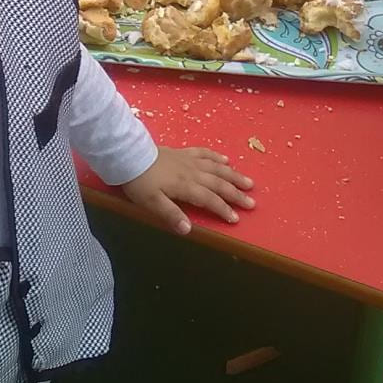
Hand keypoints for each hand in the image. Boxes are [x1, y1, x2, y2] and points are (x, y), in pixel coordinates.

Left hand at [121, 146, 254, 234]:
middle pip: (219, 183)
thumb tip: (189, 230)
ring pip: (216, 168)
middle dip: (236, 194)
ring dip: (233, 175)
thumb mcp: (151, 203)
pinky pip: (204, 153)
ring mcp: (188, 160)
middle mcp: (192, 172)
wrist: (130, 155)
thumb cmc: (140, 182)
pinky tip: (225, 160)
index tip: (236, 218)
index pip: (209, 200)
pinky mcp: (182, 152)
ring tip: (248, 182)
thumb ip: (171, 215)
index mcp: (186, 186)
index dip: (223, 209)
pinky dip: (216, 157)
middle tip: (252, 202)